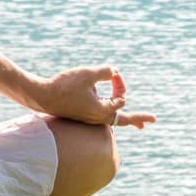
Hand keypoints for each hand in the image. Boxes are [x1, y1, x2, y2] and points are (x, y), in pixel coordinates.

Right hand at [30, 64, 155, 128]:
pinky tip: (111, 111)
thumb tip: (114, 72)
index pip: (121, 97)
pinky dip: (112, 114)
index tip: (111, 73)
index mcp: (102, 112)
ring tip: (139, 124)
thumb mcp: (88, 74)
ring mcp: (90, 118)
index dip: (119, 82)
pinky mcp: (83, 115)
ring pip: (114, 120)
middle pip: (124, 120)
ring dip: (127, 118)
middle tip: (153, 120)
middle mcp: (98, 118)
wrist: (41, 96)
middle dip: (139, 118)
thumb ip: (105, 71)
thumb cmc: (64, 86)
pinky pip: (103, 117)